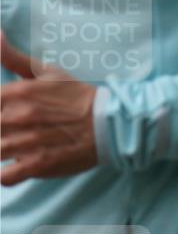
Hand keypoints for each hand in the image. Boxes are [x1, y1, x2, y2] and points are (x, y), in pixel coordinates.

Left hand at [0, 32, 98, 185]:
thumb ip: (13, 56)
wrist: (111, 122)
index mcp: (17, 93)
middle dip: (3, 129)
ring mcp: (27, 143)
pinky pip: (6, 177)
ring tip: (19, 147)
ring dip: (4, 150)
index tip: (7, 116)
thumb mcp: (48, 72)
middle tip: (18, 129)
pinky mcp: (38, 165)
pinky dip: (7, 174)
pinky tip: (17, 166)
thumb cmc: (78, 97)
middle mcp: (18, 117)